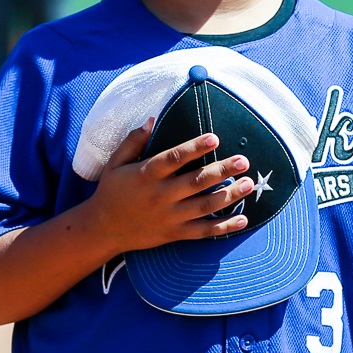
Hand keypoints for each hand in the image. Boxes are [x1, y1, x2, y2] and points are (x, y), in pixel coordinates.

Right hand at [84, 120, 254, 255]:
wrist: (103, 229)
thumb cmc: (111, 191)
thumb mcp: (115, 163)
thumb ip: (133, 141)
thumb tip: (152, 119)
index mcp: (146, 175)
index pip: (173, 159)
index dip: (194, 148)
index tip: (214, 138)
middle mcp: (160, 196)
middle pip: (196, 182)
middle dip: (222, 171)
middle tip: (243, 161)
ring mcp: (170, 217)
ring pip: (204, 207)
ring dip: (229, 196)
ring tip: (249, 184)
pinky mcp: (175, 233)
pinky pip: (203, 232)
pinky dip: (224, 227)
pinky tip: (243, 220)